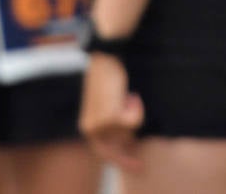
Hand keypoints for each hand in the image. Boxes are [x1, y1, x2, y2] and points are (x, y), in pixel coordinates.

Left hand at [79, 53, 143, 172]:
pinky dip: (137, 108)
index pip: (103, 152)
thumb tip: (129, 140)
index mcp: (87, 126)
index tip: (136, 166)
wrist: (105, 59)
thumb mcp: (108, 103)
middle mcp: (90, 129)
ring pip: (130, 131)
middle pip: (120, 145)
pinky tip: (130, 95)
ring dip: (135, 113)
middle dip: (130, 141)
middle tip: (138, 151)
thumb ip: (113, 122)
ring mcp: (99, 125)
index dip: (120, 160)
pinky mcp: (110, 118)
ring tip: (127, 96)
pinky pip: (135, 122)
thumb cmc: (108, 78)